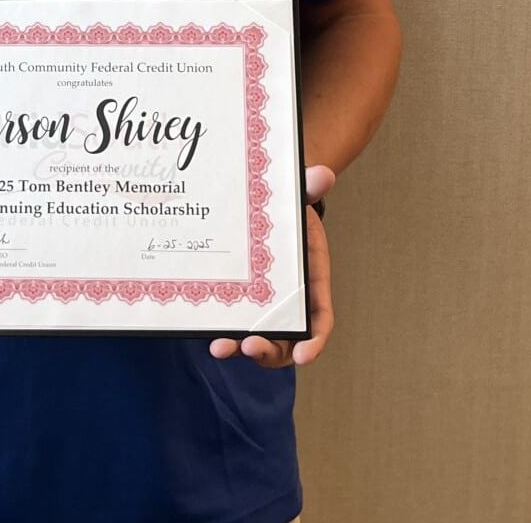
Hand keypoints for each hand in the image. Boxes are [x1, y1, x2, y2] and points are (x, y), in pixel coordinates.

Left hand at [209, 164, 335, 368]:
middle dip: (270, 351)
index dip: (316, 340)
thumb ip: (309, 186)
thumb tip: (324, 174)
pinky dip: (224, 332)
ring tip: (219, 347)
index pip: (320, 318)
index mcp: (311, 279)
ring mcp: (263, 301)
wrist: (264, 199)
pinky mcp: (240, 297)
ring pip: (258, 338)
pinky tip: (206, 332)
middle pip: (286, 340)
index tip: (305, 355)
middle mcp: (289, 298)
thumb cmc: (288, 202)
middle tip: (249, 346)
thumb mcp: (298, 193)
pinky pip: (234, 322)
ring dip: (240, 347)